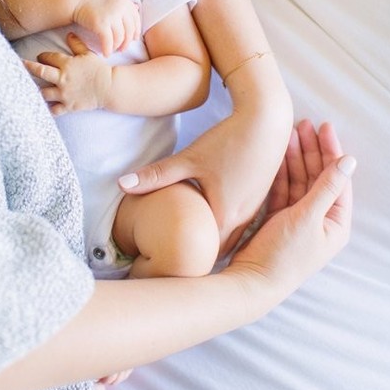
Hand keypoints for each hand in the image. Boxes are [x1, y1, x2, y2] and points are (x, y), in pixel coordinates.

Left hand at [23, 33, 112, 115]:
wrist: (109, 87)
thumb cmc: (99, 70)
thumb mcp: (88, 54)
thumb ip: (76, 44)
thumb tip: (69, 34)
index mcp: (67, 64)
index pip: (48, 57)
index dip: (42, 56)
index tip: (40, 57)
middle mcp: (63, 78)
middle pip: (39, 71)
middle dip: (27, 67)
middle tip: (19, 64)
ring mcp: (64, 93)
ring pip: (43, 93)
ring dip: (34, 91)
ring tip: (25, 89)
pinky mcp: (68, 106)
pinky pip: (53, 110)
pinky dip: (47, 110)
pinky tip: (39, 108)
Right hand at [72, 0, 140, 55]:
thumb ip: (124, 3)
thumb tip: (138, 8)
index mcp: (124, 0)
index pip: (136, 19)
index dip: (136, 31)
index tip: (133, 39)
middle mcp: (120, 7)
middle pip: (130, 29)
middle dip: (127, 41)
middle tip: (123, 48)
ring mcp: (111, 15)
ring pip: (120, 37)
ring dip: (117, 46)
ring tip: (113, 50)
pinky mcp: (101, 24)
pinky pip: (108, 41)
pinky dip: (108, 49)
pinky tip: (105, 53)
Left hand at [119, 106, 291, 255]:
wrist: (267, 119)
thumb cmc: (228, 140)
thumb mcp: (189, 158)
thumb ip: (156, 175)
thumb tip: (121, 184)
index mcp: (225, 216)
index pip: (202, 255)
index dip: (183, 265)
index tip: (163, 270)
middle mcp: (243, 219)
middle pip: (217, 250)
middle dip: (197, 257)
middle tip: (171, 264)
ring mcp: (254, 208)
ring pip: (231, 237)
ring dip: (211, 240)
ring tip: (188, 245)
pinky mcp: (258, 196)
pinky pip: (240, 223)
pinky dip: (224, 225)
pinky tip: (208, 218)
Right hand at [228, 120, 353, 304]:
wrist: (252, 281)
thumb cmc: (284, 255)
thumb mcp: (308, 217)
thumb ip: (327, 186)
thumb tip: (349, 161)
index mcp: (335, 223)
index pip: (337, 178)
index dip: (330, 151)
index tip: (323, 128)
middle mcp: (319, 219)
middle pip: (318, 176)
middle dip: (311, 150)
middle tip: (302, 124)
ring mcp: (297, 219)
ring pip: (298, 180)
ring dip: (294, 157)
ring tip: (288, 133)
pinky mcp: (277, 219)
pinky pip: (282, 189)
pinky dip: (279, 172)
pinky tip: (275, 155)